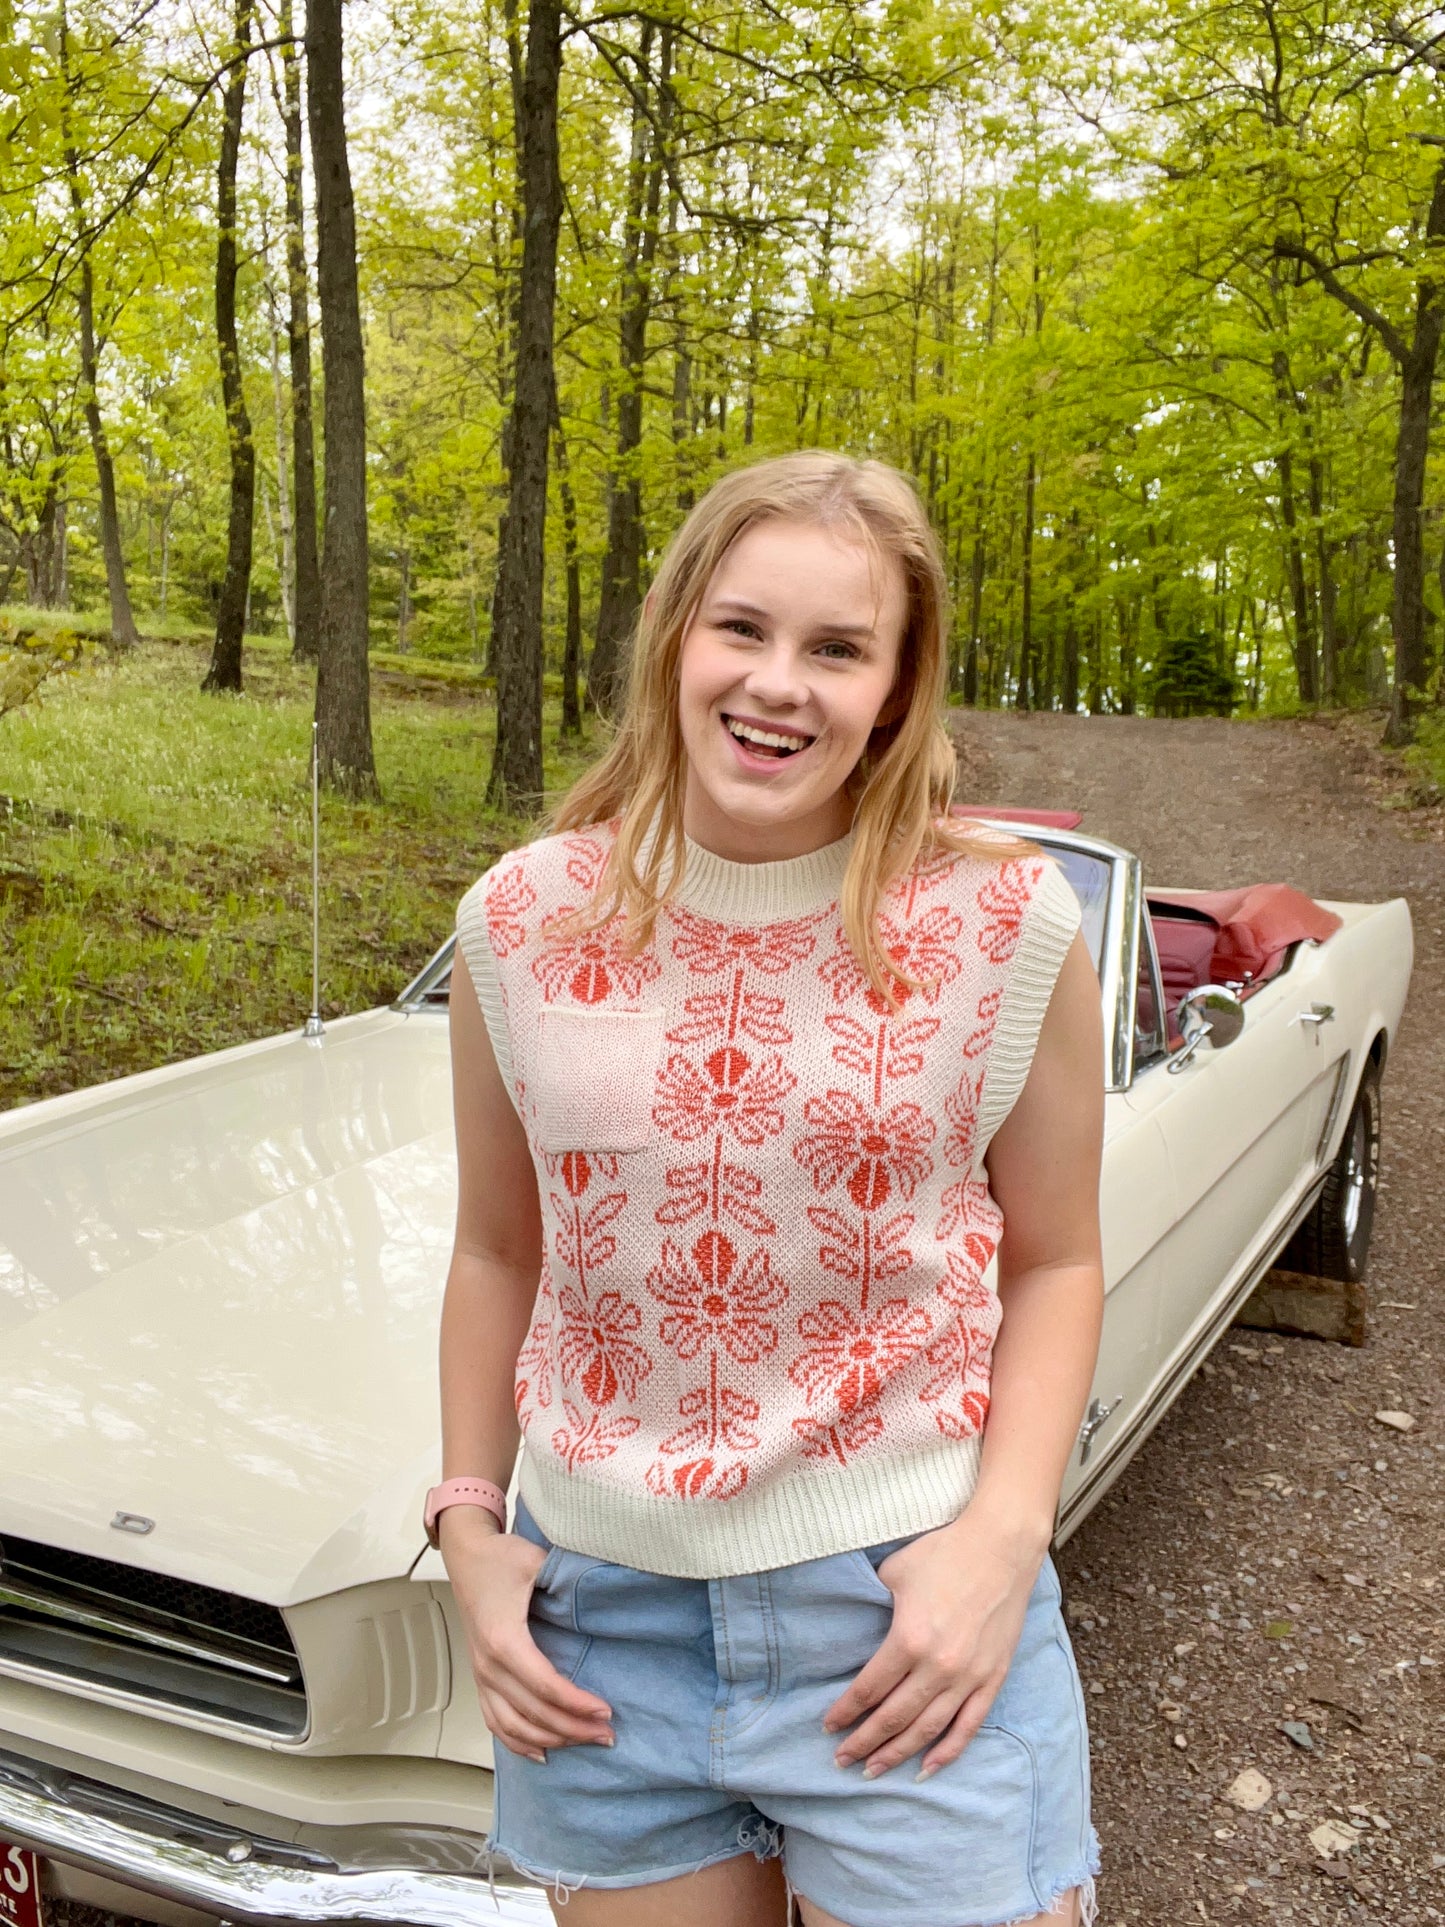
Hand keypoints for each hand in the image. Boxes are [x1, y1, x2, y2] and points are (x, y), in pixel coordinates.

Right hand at [438, 1508, 614, 1761]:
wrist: (467, 1555)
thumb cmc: (500, 1558)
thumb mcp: (536, 1562)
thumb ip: (566, 1580)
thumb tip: (601, 1597)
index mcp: (503, 1640)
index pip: (545, 1687)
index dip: (577, 1704)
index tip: (606, 1710)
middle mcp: (488, 1665)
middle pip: (534, 1714)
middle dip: (574, 1729)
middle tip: (608, 1734)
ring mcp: (482, 1675)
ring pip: (514, 1727)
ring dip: (551, 1740)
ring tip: (585, 1742)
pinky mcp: (481, 1678)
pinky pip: (495, 1722)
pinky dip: (518, 1743)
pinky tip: (543, 1753)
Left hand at [822, 1503, 1045, 1780]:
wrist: (1001, 1547)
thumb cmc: (944, 1553)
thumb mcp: (894, 1572)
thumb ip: (873, 1605)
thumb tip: (857, 1626)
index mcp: (909, 1640)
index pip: (869, 1689)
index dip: (845, 1712)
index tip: (827, 1727)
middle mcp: (938, 1667)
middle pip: (893, 1718)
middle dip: (863, 1742)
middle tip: (842, 1760)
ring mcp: (969, 1677)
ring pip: (927, 1731)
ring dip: (897, 1754)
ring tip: (873, 1771)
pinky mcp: (993, 1679)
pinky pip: (967, 1726)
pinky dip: (946, 1752)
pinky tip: (926, 1768)